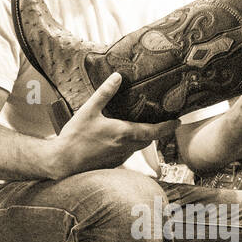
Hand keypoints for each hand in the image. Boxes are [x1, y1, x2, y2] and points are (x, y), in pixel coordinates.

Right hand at [48, 72, 179, 178]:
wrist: (62, 162)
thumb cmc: (75, 137)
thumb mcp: (89, 110)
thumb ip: (105, 93)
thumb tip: (117, 77)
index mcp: (123, 133)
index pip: (154, 132)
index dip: (168, 127)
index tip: (178, 122)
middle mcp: (125, 148)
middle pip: (148, 140)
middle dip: (156, 132)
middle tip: (161, 121)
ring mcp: (120, 158)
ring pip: (138, 147)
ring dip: (142, 138)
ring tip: (141, 126)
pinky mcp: (112, 164)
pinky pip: (127, 153)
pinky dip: (129, 145)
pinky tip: (119, 138)